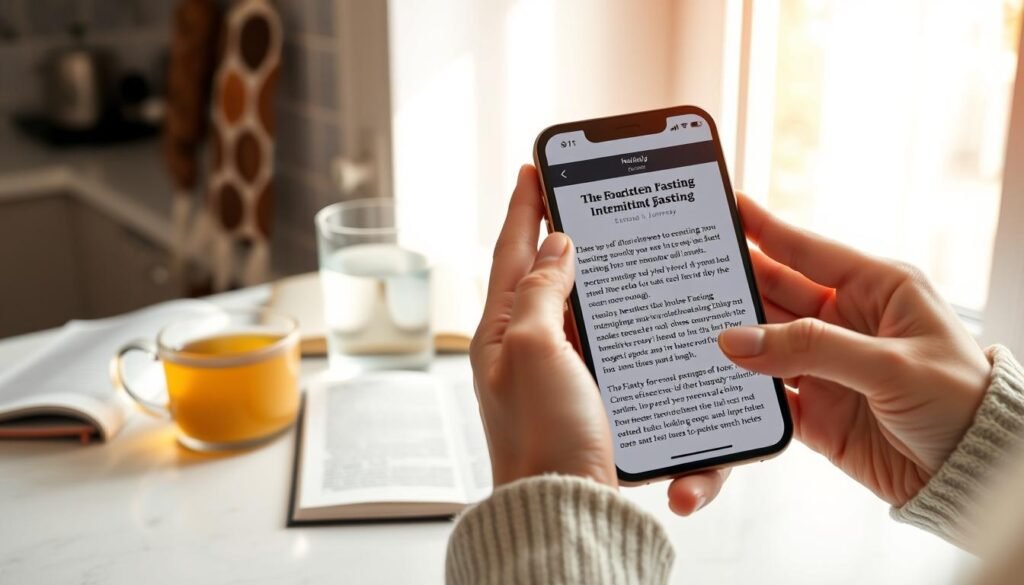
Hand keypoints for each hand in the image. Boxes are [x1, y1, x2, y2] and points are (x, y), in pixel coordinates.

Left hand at [472, 165, 727, 513]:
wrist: (569, 508)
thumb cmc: (544, 436)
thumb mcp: (536, 349)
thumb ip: (542, 292)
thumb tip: (554, 245)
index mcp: (502, 333)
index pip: (511, 253)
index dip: (524, 208)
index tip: (531, 168)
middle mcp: (523, 350)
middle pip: (537, 276)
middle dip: (551, 233)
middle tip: (569, 195)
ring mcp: (552, 375)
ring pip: (568, 307)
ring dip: (582, 272)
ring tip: (599, 240)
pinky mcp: (581, 398)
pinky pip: (591, 342)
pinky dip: (604, 316)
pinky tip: (620, 309)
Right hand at [696, 194, 990, 506]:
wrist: (971, 478)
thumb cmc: (958, 403)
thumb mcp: (890, 366)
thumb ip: (811, 348)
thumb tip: (735, 340)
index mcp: (877, 289)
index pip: (807, 251)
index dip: (765, 228)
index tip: (726, 205)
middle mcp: (846, 322)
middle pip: (775, 294)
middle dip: (734, 283)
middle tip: (688, 270)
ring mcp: (826, 367)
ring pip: (764, 344)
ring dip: (729, 338)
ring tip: (685, 322)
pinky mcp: (814, 411)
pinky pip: (765, 395)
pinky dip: (738, 390)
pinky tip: (708, 378)